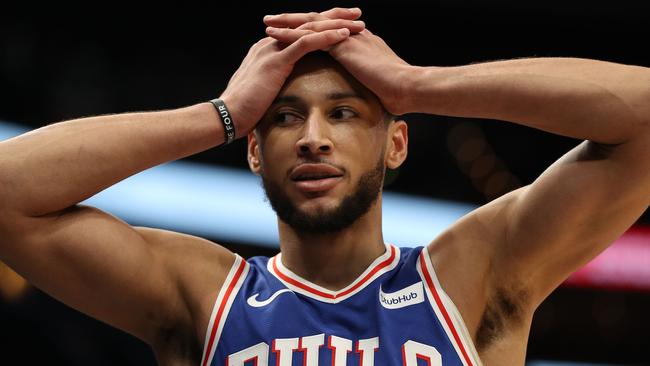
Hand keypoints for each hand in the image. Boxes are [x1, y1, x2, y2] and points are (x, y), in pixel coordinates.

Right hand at [219, 31, 352, 137]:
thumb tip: (288, 91)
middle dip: (335, 18)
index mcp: (270, 49)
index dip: (324, 27)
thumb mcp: (265, 91)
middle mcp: (272, 43)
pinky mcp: (277, 61)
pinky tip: (344, 35)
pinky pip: (306, 44)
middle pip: (309, 25)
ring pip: (311, 30)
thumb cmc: (245, 109)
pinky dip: (327, 38)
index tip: (345, 26)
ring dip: (337, 25)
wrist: (227, 115)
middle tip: (358, 14)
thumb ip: (276, 84)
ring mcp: (274, 50)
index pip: (301, 32)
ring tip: (358, 23)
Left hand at [265, 10, 412, 114]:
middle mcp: (352, 35)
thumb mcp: (378, 84)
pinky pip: (312, 36)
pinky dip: (292, 35)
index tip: (295, 32)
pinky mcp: (343, 44)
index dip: (312, 31)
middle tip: (274, 19)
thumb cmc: (397, 93)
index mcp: (359, 43)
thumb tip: (365, 94)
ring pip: (312, 24)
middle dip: (295, 21)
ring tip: (268, 22)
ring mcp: (348, 37)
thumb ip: (367, 83)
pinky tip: (276, 34)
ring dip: (288, 23)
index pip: (331, 32)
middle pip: (318, 22)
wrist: (406, 87)